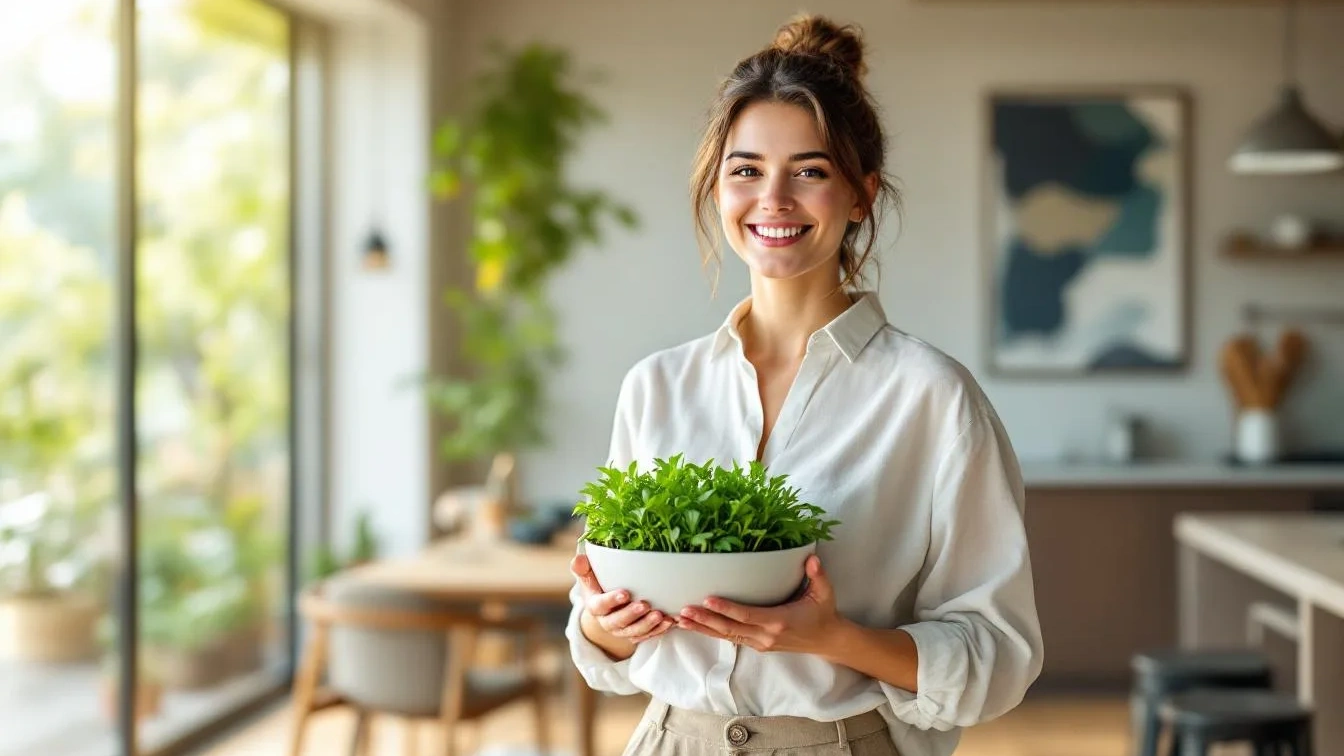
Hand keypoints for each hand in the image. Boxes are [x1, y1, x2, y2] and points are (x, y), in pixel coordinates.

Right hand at [571, 554, 674, 643]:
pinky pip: (647, 636)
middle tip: (645, 605)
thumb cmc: (599, 586)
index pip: (601, 605)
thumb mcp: (588, 577)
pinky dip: (659, 630)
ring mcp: (622, 631)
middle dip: (632, 615)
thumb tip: (578, 558)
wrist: (607, 607)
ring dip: (647, 625)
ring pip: (634, 632)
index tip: (625, 593)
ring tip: (660, 616)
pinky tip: (669, 622)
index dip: (612, 600)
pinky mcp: (636, 635)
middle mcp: (607, 622)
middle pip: (618, 622)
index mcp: (595, 606)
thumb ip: (583, 568)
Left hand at [676, 555, 842, 653]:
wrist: (827, 640)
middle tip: (683, 611)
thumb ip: (817, 575)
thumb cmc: (823, 613)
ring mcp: (760, 643)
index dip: (726, 609)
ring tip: (681, 620)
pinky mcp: (756, 645)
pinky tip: (695, 626)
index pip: (747, 616)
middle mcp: (765, 635)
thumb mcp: (825, 593)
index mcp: (778, 621)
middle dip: (705, 620)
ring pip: (726, 636)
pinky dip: (712, 632)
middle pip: (729, 629)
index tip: (707, 600)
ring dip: (703, 628)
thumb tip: (811, 558)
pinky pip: (730, 639)